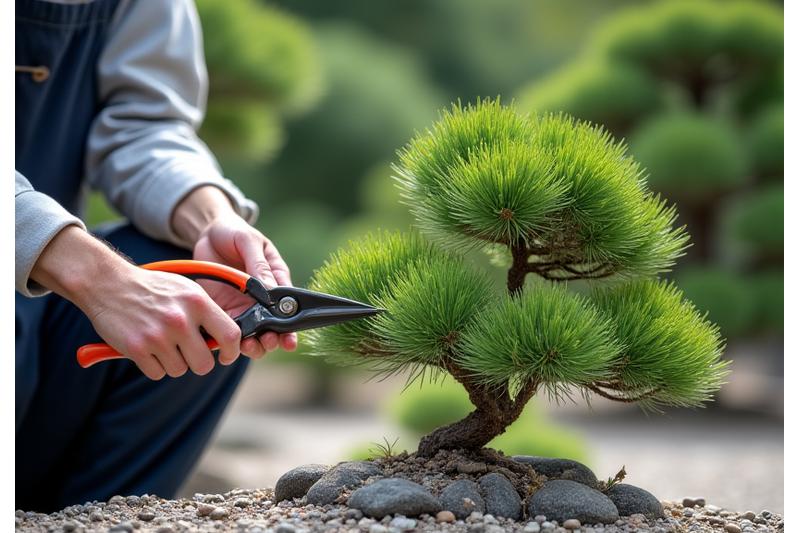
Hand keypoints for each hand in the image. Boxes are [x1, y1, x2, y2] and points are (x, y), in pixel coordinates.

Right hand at [31, 226, 241, 379]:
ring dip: (172, 363)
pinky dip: (152, 366)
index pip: (231, 335)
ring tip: (161, 343)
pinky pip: (157, 373)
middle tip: (187, 353)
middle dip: (197, 363)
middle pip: (204, 364)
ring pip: (179, 370)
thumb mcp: (186, 291)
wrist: (108, 283)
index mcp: (198, 302)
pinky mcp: (137, 348)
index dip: (232, 352)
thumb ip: (206, 313)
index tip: (226, 356)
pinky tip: (146, 347)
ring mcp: (158, 335)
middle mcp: (180, 319)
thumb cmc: (152, 288)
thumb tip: (225, 341)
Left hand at [193, 213, 297, 361]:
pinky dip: (230, 339)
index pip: (288, 305)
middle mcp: (262, 297)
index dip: (291, 325)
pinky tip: (228, 344)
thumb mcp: (249, 242)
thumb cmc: (234, 232)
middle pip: (273, 325)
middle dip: (273, 338)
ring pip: (253, 332)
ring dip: (254, 343)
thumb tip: (271, 289)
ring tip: (251, 346)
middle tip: (269, 342)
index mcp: (276, 278)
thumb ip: (258, 264)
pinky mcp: (223, 308)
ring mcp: (243, 305)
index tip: (290, 338)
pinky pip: (229, 328)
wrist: (207, 233)